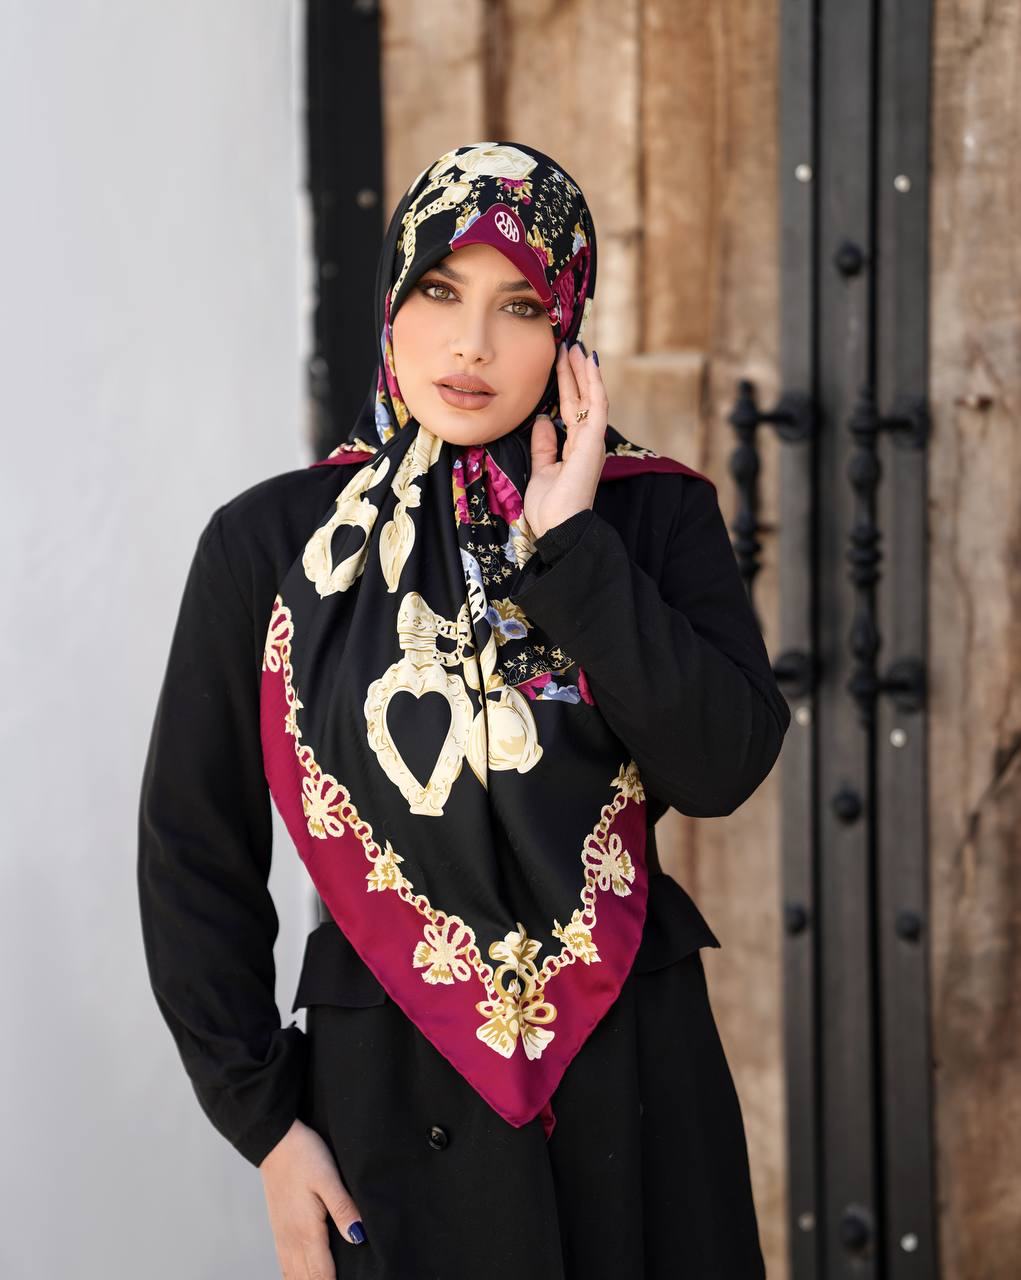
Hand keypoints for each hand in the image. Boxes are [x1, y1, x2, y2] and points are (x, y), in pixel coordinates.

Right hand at [259, 1117, 365, 1275]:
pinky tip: (304, 1276)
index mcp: (307, 1231)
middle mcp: (292, 1240)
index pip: (322, 1276)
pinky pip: (286, 1265)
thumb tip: (358, 1237)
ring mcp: (283, 1236)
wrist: (274, 1140)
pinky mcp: (279, 1229)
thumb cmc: (303, 1155)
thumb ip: (343, 1208)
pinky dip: (296, 1277)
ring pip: (294, 1276)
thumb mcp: (328, 1178)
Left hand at [524, 342, 606, 539]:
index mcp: (576, 449)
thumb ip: (543, 445)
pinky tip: (589, 363)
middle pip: (580, 400)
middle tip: (567, 347)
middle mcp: (587, 442)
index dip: (565, 387)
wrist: (559, 527)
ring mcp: (593, 441)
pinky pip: (596, 405)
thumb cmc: (550, 507)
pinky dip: (594, 382)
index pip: (570, 410)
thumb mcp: (541, 469)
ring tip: (576, 347)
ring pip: (590, 397)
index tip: (559, 364)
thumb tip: (542, 420)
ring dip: (583, 371)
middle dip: (573, 373)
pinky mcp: (595, 441)